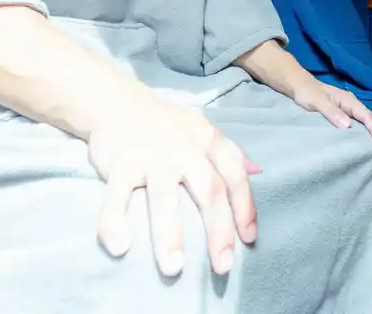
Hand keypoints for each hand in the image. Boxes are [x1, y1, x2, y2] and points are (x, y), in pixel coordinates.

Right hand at [88, 99, 259, 278]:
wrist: (117, 103)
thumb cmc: (167, 125)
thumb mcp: (202, 130)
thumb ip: (227, 152)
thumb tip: (258, 170)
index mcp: (208, 139)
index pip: (235, 174)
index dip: (245, 207)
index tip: (249, 239)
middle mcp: (184, 147)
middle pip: (209, 191)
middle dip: (218, 231)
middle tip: (223, 266)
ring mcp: (151, 156)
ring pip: (164, 198)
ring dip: (169, 235)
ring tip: (174, 268)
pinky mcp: (119, 164)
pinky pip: (116, 197)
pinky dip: (114, 222)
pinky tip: (121, 248)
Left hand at [291, 77, 371, 155]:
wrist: (298, 85)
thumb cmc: (306, 93)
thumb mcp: (316, 102)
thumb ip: (331, 112)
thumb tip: (348, 125)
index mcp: (348, 101)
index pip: (367, 117)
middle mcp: (352, 104)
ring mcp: (349, 108)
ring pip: (370, 121)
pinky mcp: (345, 113)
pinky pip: (362, 123)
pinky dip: (370, 132)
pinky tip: (371, 141)